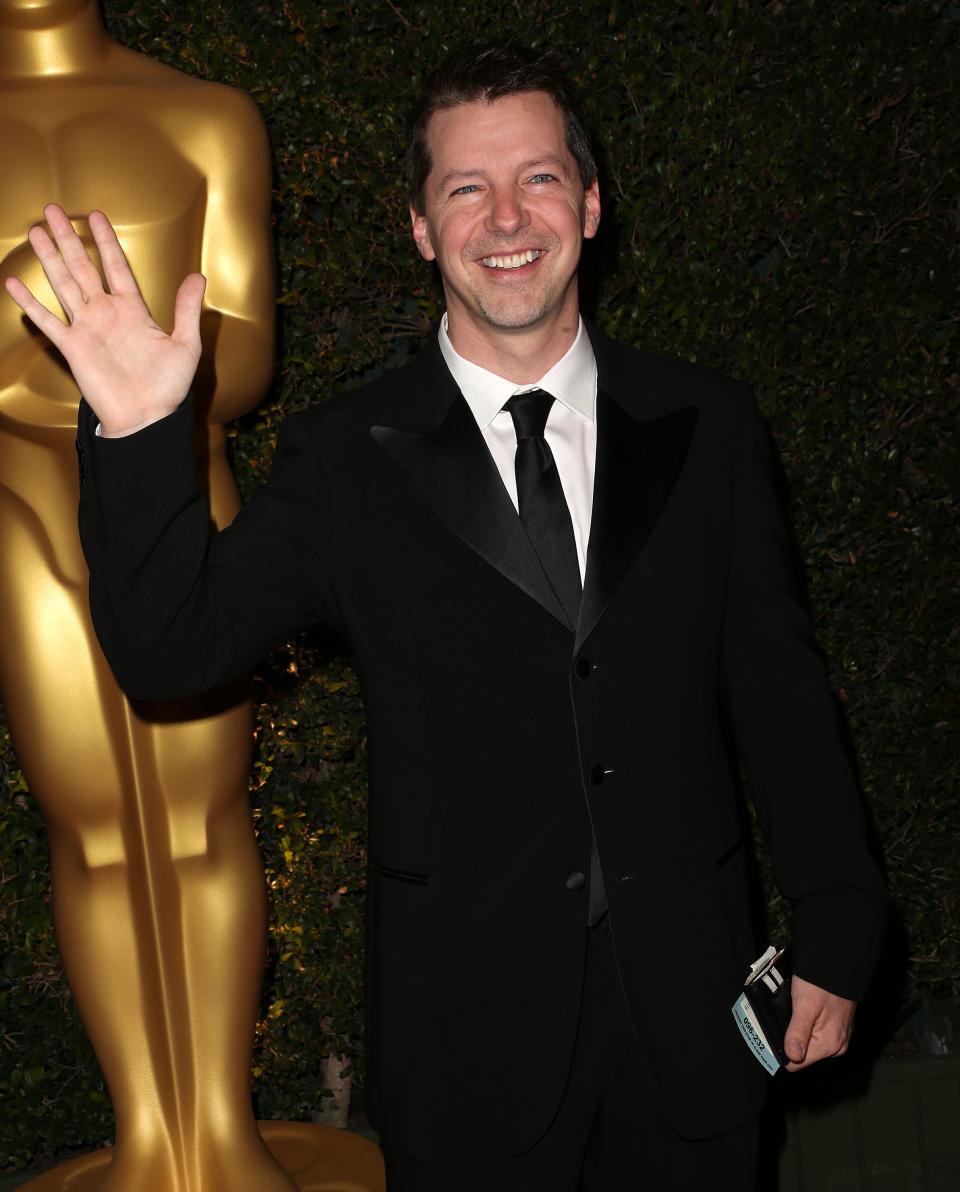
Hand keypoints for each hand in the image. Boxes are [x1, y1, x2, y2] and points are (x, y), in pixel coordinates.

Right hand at [4, 203, 204, 436]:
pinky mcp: (72, 347)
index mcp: (133, 310)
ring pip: (63, 284)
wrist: (146, 418)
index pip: (116, 266)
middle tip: (53, 210)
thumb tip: (198, 277)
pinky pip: (48, 321)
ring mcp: (87, 328)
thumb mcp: (185, 345)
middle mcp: (106, 314)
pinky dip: (30, 304)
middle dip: (68, 238)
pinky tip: (14, 284)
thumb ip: (186, 310)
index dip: (107, 242)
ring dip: (49, 258)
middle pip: (83, 267)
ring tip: (35, 232)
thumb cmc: (167, 387)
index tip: (97, 217)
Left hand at [783, 973, 855, 1071]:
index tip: (770, 1037)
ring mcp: (839, 1038)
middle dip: (789, 1040)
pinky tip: (801, 1014)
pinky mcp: (838, 1028)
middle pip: (802, 1054)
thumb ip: (798, 1033)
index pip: (796, 1064)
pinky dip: (807, 1027)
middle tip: (781, 1018)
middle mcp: (836, 1046)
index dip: (781, 1053)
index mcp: (828, 1045)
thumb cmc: (820, 983)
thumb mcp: (804, 1006)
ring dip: (797, 1032)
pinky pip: (817, 1036)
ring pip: (809, 1045)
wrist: (838, 966)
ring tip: (790, 1013)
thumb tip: (791, 1058)